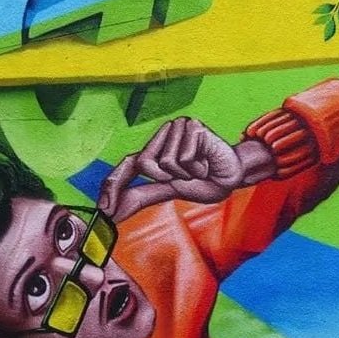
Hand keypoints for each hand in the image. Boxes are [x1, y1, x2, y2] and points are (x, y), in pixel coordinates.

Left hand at [99, 118, 247, 220]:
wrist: (232, 176)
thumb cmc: (203, 181)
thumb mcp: (169, 190)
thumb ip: (142, 195)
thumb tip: (112, 211)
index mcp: (153, 151)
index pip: (126, 165)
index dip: (113, 185)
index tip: (105, 210)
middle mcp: (162, 136)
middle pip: (145, 163)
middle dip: (168, 178)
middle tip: (188, 175)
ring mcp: (176, 127)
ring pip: (166, 162)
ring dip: (187, 173)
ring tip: (199, 167)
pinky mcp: (192, 126)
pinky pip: (184, 157)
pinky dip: (197, 167)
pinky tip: (206, 161)